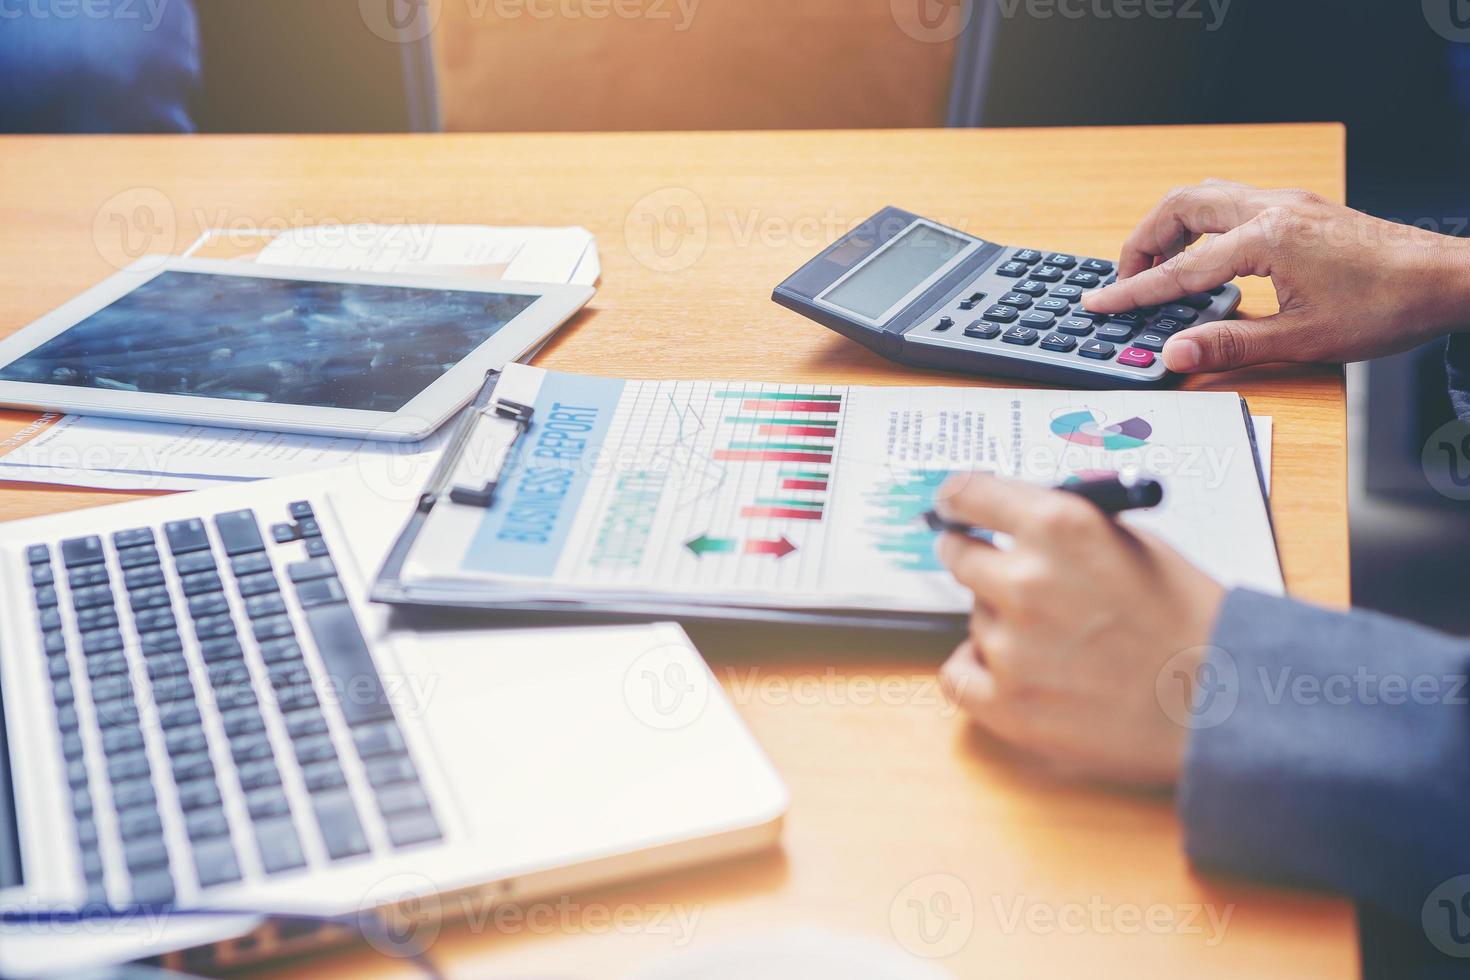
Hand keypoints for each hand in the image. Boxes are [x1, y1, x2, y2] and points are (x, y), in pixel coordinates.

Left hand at [934, 475, 1225, 786]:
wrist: (1227, 702)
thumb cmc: (1190, 619)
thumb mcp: (1136, 540)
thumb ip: (1069, 523)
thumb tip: (1019, 511)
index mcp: (1058, 526)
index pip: (968, 495)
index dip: (957, 501)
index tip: (952, 508)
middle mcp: (1025, 581)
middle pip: (958, 556)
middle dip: (975, 561)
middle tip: (1004, 577)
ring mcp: (1011, 646)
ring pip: (974, 620)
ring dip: (1002, 626)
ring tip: (1062, 644)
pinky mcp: (1007, 705)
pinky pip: (957, 676)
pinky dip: (979, 674)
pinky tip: (1016, 674)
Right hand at [1083, 179, 1469, 373]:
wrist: (1445, 280)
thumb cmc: (1386, 306)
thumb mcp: (1303, 338)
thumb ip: (1230, 344)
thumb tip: (1175, 355)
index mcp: (1266, 239)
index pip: (1181, 269)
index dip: (1133, 291)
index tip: (1098, 302)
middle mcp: (1272, 210)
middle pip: (1180, 207)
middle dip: (1142, 242)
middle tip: (1124, 280)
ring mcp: (1287, 204)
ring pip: (1205, 197)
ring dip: (1171, 229)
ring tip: (1157, 269)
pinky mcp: (1300, 210)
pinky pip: (1231, 205)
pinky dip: (1201, 227)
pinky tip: (1205, 258)